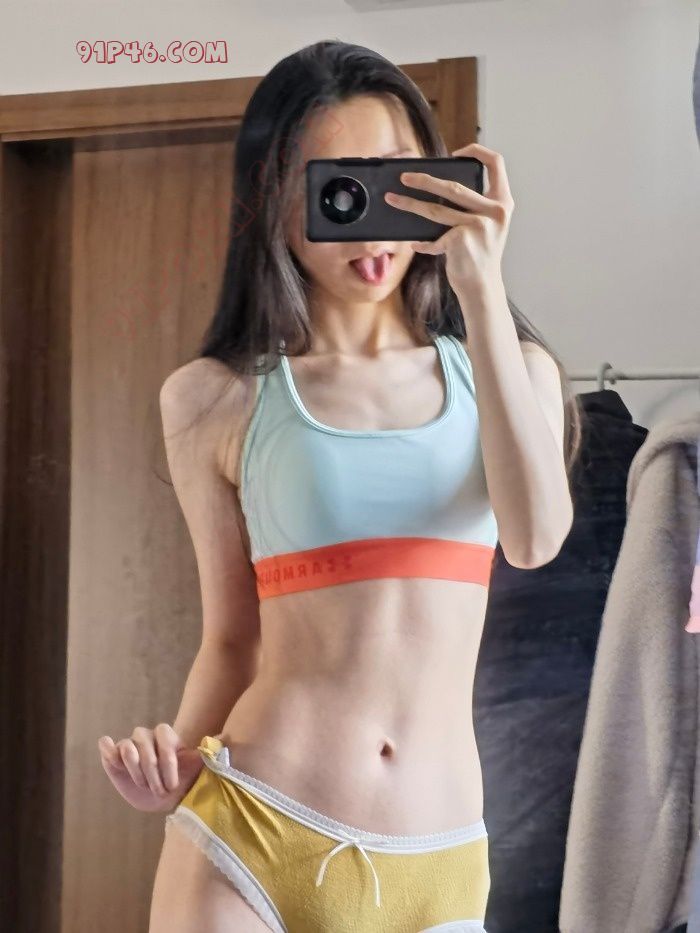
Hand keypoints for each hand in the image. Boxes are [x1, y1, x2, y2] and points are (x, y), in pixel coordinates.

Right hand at [97, 723, 203, 812]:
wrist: (165, 795)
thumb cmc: (183, 779)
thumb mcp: (199, 766)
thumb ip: (210, 751)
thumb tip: (225, 736)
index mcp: (165, 736)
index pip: (163, 738)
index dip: (167, 762)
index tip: (173, 784)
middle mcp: (146, 738)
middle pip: (144, 745)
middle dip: (152, 772)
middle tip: (159, 790)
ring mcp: (129, 747)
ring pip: (127, 747)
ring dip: (135, 770)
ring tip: (143, 784)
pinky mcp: (113, 760)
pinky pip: (107, 747)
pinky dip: (108, 751)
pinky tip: (114, 763)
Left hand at [384, 142, 513, 297]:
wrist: (483, 288)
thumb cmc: (481, 256)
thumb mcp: (490, 226)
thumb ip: (476, 206)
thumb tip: (439, 187)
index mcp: (503, 202)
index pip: (496, 163)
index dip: (476, 151)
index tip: (456, 153)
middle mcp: (494, 211)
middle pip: (453, 186)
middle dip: (424, 180)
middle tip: (405, 177)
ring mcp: (477, 225)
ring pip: (436, 210)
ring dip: (410, 204)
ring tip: (392, 199)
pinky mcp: (461, 240)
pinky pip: (433, 238)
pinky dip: (423, 243)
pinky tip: (415, 244)